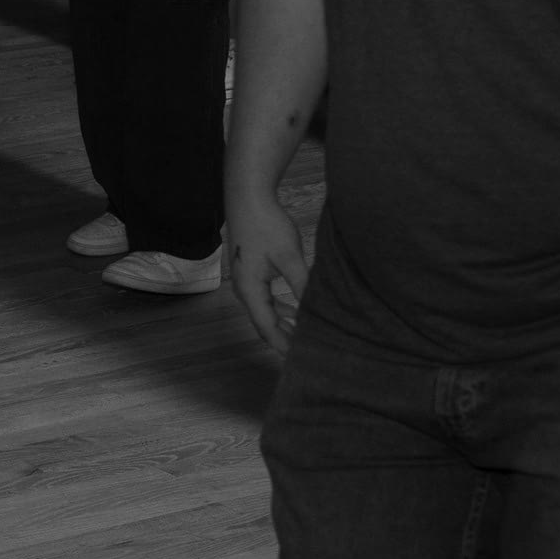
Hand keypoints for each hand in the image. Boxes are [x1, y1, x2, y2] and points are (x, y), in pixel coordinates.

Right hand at [225, 194, 309, 355]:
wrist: (247, 197)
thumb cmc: (266, 225)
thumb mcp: (289, 257)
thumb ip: (302, 285)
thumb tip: (316, 310)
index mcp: (250, 291)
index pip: (267, 329)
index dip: (284, 346)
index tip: (301, 361)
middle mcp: (244, 290)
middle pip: (264, 324)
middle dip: (285, 339)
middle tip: (306, 353)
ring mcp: (245, 280)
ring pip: (265, 311)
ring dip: (283, 324)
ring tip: (303, 336)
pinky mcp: (250, 271)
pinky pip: (265, 298)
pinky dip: (279, 308)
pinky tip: (294, 309)